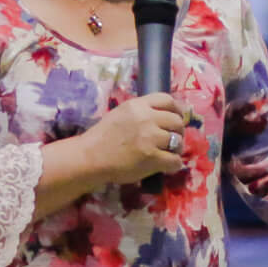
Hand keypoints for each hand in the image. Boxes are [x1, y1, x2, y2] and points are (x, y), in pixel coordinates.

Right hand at [76, 95, 192, 185]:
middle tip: (173, 140)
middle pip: (176, 121)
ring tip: (169, 154)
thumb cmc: (102, 138)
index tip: (176, 118)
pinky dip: (174, 164)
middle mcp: (146, 118)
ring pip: (178, 141)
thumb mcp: (120, 114)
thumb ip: (140, 112)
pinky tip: (167, 166)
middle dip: (178, 132)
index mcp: (138, 105)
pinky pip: (175, 160)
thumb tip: (163, 116)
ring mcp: (150, 138)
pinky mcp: (152, 157)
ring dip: (176, 149)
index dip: (176, 110)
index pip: (167, 100)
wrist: (89, 158)